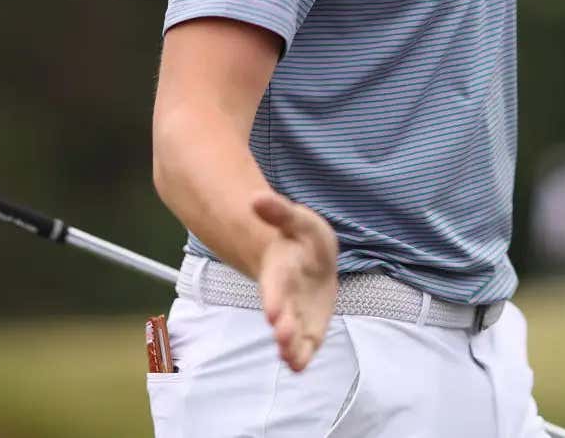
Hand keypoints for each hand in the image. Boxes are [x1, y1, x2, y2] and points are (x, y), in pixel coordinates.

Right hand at [252, 191, 338, 371]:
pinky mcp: (310, 325)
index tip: (273, 314)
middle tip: (283, 339)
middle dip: (283, 328)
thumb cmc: (300, 238)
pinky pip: (305, 343)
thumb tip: (255, 198)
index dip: (274, 299)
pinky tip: (299, 367)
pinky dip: (301, 356)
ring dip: (290, 347)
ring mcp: (296, 313)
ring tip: (291, 359)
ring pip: (291, 333)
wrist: (305, 257)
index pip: (275, 286)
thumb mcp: (296, 219)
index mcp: (280, 271)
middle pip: (283, 314)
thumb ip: (278, 210)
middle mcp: (285, 297)